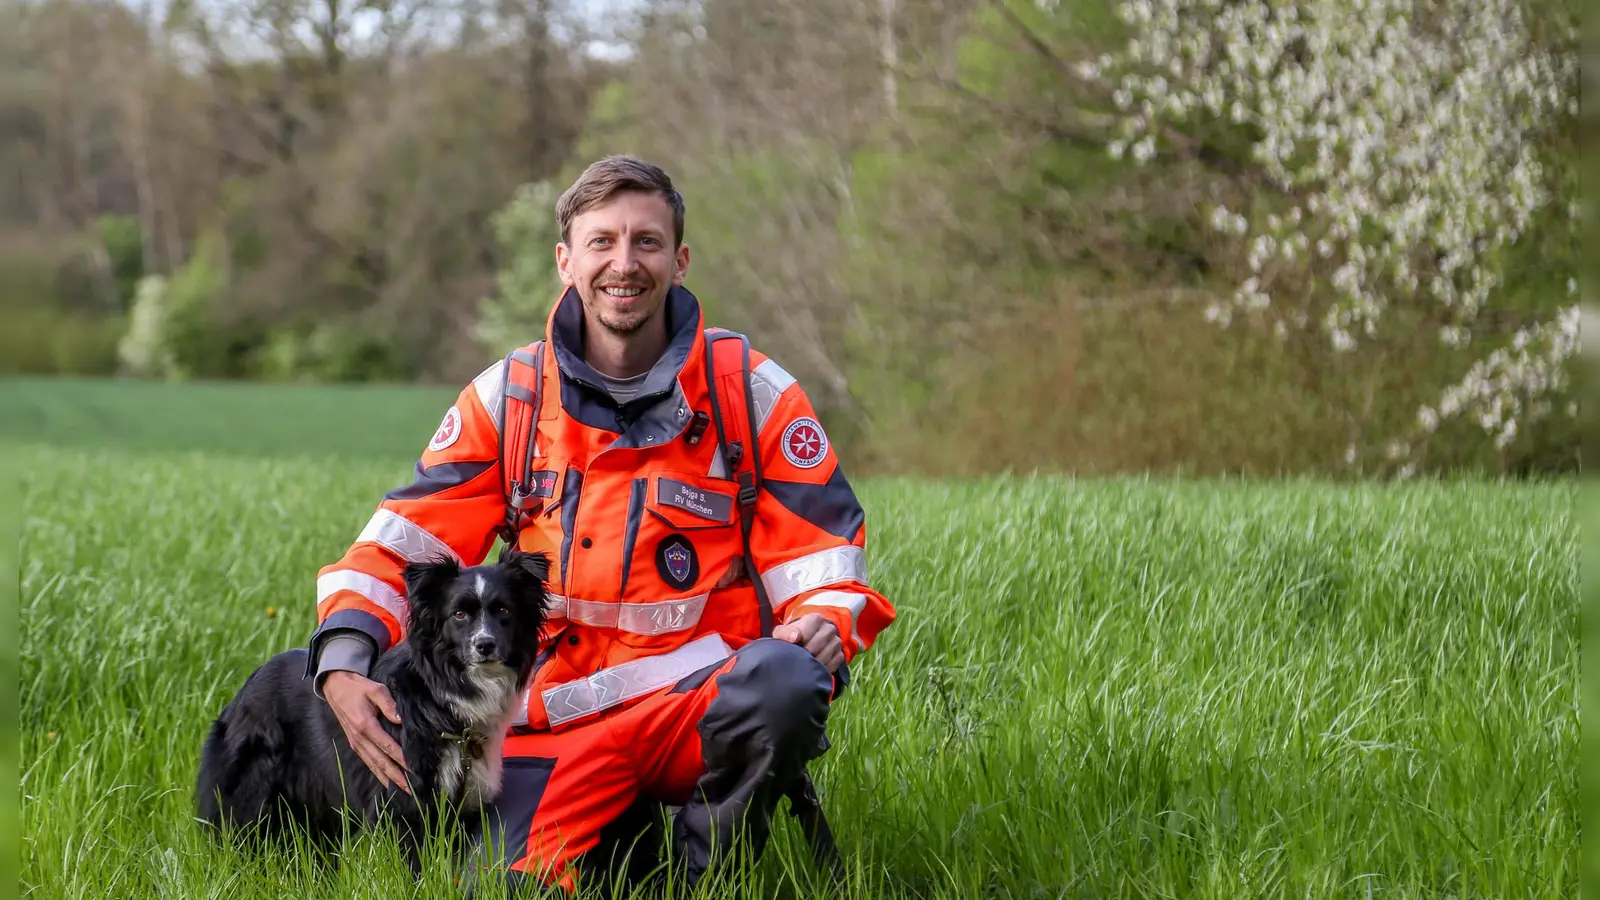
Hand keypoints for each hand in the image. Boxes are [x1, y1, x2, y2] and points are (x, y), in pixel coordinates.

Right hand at [323, 671, 410, 793]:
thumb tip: (400, 719)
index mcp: (366, 725)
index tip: (414, 770)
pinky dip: (377, 773)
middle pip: (381, 762)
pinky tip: (386, 781)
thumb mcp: (375, 689)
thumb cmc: (357, 687)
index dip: (401, 759)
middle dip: (397, 777)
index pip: (388, 747)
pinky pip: (367, 762)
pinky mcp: (354, 743)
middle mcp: (360, 738)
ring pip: (373, 765)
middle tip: (412, 789)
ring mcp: (355, 743)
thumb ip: (389, 704)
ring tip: (402, 790)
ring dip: (388, 779)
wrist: (334, 686)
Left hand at [773, 613, 844, 672]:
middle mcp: (829, 628)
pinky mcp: (840, 655)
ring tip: (803, 665)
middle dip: (806, 653)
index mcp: (815, 619)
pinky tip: (813, 670)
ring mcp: (836, 642)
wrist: (804, 645)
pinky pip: (833, 664)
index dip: (802, 635)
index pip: (813, 624)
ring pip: (826, 655)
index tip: (794, 643)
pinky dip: (822, 669)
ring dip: (814, 663)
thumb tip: (795, 638)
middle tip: (797, 658)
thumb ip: (785, 633)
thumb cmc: (791, 638)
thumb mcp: (782, 633)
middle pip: (819, 643)